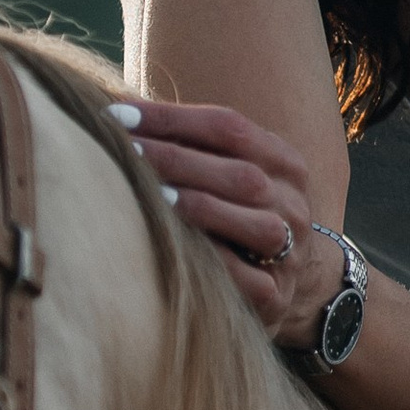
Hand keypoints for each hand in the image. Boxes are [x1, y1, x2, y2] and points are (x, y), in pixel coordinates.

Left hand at [107, 98, 349, 347]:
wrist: (280, 280)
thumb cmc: (230, 215)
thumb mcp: (222, 174)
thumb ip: (185, 146)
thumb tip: (116, 115)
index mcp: (283, 162)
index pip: (229, 127)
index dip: (172, 119)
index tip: (117, 115)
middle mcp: (293, 202)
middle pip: (241, 173)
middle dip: (176, 159)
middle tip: (124, 152)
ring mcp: (292, 249)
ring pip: (255, 223)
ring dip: (201, 207)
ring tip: (153, 195)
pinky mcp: (277, 294)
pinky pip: (251, 278)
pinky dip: (216, 262)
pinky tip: (179, 248)